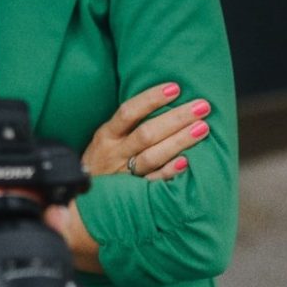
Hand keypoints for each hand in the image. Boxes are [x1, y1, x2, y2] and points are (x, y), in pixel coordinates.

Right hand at [82, 83, 210, 180]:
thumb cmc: (103, 160)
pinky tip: (187, 162)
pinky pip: (153, 182)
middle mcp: (114, 153)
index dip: (151, 99)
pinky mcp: (132, 192)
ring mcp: (123, 174)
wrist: (83, 199)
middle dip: (176, 118)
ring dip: (179, 141)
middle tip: (202, 106)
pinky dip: (169, 172)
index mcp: (106, 135)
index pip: (128, 112)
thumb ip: (127, 124)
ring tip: (203, 128)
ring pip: (153, 156)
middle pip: (146, 134)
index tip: (175, 88)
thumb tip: (165, 99)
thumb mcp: (106, 139)